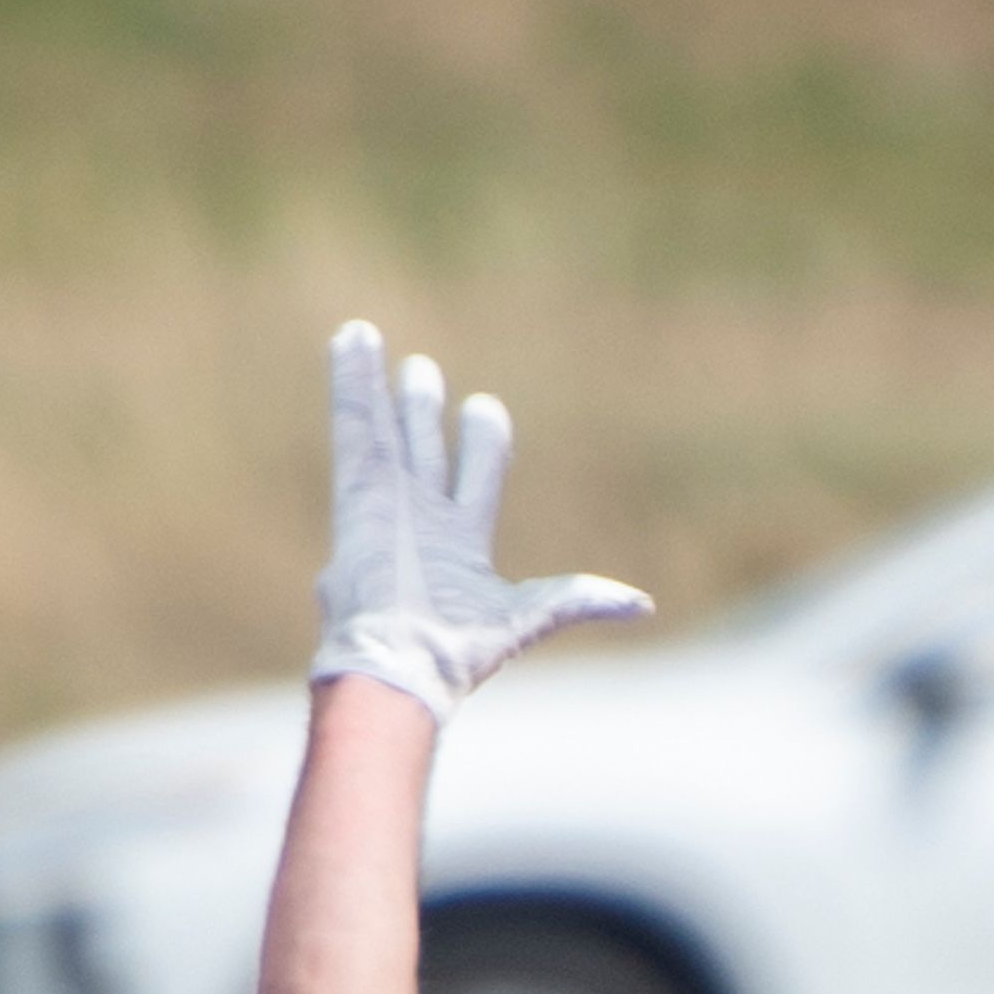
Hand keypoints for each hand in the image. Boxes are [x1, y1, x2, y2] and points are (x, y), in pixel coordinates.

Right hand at [311, 323, 649, 724]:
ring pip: (385, 430)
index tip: (483, 410)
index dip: (481, 442)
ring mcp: (387, 500)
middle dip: (423, 411)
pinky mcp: (358, 486)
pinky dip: (351, 379)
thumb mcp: (532, 613)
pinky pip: (354, 422)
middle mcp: (421, 518)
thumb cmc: (462, 645)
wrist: (404, 659)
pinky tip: (351, 334)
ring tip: (369, 338)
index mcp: (460, 545)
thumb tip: (642, 606)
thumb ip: (580, 597)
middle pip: (425, 448)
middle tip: (423, 371)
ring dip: (380, 388)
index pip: (475, 477)